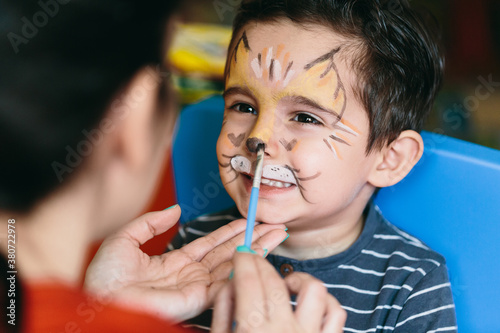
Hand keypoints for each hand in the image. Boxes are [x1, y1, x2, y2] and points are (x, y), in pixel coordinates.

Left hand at [84, 205, 286, 322]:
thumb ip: (152, 222)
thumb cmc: (104, 277)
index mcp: (174, 263)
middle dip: (251, 238)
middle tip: (273, 224)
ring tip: (276, 233)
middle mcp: (189, 275)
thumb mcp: (126, 239)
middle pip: (228, 253)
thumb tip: (176, 209)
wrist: (99, 299)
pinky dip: (245, 268)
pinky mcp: (197, 299)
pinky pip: (226, 282)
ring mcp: (196, 288)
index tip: (248, 220)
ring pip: (233, 265)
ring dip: (256, 249)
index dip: (229, 231)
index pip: (210, 244)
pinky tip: (261, 252)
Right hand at [211, 252, 345, 332]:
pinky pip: (336, 313)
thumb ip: (224, 316)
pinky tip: (311, 305)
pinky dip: (326, 301)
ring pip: (313, 291)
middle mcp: (284, 332)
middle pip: (275, 283)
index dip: (244, 262)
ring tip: (285, 284)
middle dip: (261, 264)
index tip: (241, 254)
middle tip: (253, 260)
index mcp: (253, 332)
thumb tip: (228, 286)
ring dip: (297, 280)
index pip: (249, 283)